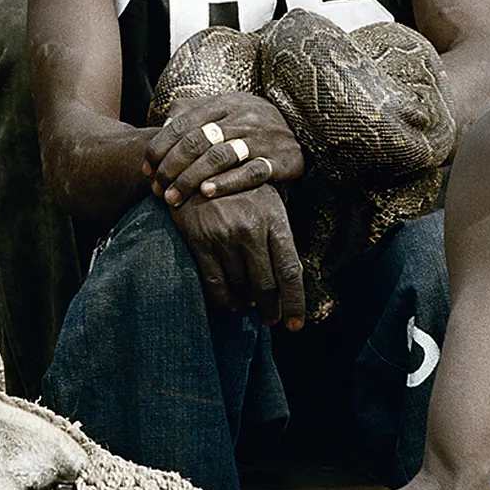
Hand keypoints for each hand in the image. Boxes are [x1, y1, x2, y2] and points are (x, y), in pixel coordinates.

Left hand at [148, 88, 305, 211]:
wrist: (301, 127)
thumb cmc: (251, 122)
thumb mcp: (224, 109)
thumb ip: (193, 114)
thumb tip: (162, 128)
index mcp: (223, 103)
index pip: (182, 125)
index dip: (160, 148)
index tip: (146, 170)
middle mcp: (242, 117)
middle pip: (196, 141)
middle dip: (171, 168)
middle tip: (156, 190)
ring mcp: (262, 138)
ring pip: (219, 156)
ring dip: (191, 179)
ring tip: (173, 198)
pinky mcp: (281, 160)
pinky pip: (252, 172)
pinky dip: (228, 182)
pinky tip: (207, 193)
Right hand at [173, 171, 312, 331]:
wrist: (194, 163)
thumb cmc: (238, 186)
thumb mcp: (267, 199)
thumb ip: (279, 232)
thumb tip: (291, 273)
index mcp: (274, 218)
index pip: (290, 270)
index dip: (294, 302)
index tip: (295, 325)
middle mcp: (251, 228)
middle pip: (267, 284)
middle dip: (271, 308)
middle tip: (272, 319)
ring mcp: (224, 235)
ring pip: (241, 285)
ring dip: (247, 301)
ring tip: (251, 304)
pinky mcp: (200, 240)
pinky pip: (215, 282)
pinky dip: (224, 298)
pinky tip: (231, 302)